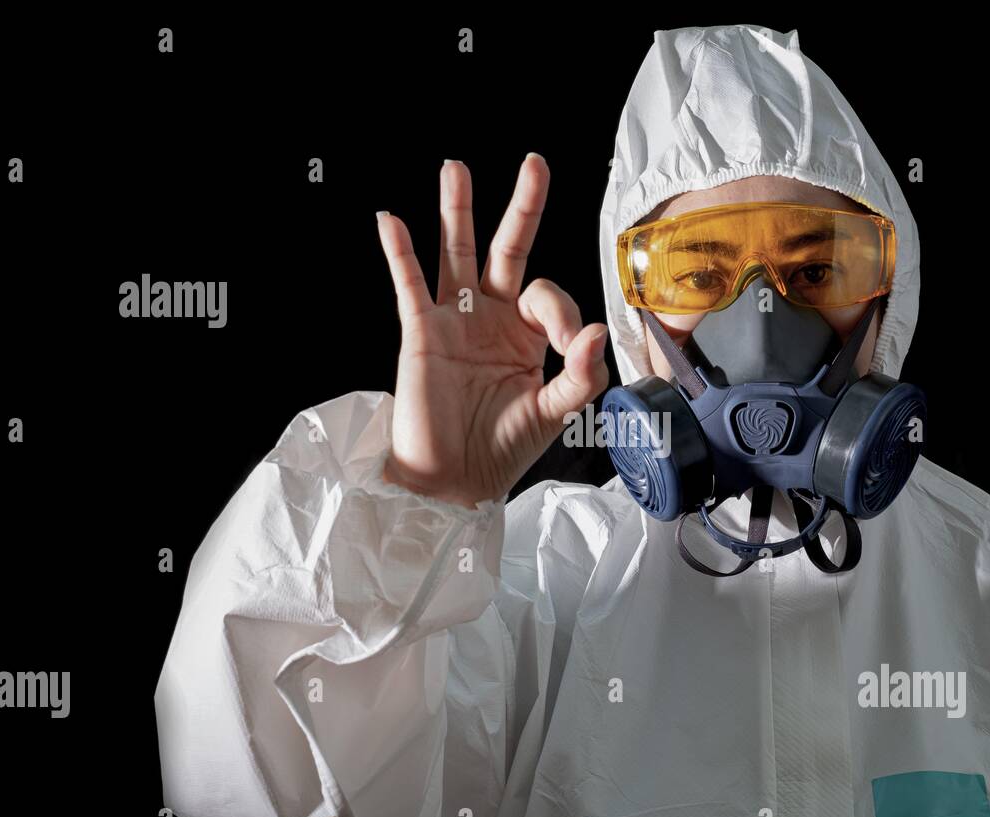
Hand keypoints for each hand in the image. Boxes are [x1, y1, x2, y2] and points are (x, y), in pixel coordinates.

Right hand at [376, 154, 608, 508]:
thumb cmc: (504, 448)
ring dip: (457, 211)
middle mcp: (493, 318)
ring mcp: (455, 321)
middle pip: (508, 250)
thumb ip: (581, 376)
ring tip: (456, 169)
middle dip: (522, 208)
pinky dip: (399, 254)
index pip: (550, 298)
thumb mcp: (557, 413)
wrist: (456, 479)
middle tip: (535, 164)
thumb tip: (598, 333)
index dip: (566, 316)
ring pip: (456, 254)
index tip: (572, 349)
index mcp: (529, 335)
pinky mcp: (421, 333)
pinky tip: (391, 221)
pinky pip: (409, 286)